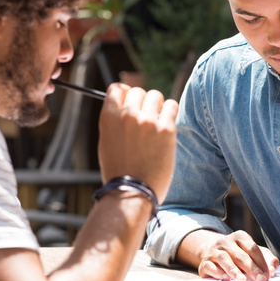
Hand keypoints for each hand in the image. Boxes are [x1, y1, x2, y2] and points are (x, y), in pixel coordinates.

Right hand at [98, 83, 177, 202]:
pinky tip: (167, 125)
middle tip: (146, 119)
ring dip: (157, 106)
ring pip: (156, 96)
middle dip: (143, 102)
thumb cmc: (119, 171)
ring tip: (157, 123)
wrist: (132, 192)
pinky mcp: (166, 129)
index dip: (126, 94)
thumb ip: (116, 121)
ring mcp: (147, 120)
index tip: (131, 103)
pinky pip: (172, 106)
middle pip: (139, 92)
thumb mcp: (107, 142)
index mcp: (109, 117)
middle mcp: (127, 114)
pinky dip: (170, 112)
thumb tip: (127, 105)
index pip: (117, 88)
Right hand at [189, 229, 279, 280]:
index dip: (261, 262)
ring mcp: (214, 251)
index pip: (253, 248)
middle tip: (260, 279)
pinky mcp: (204, 262)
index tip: (268, 274)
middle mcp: (226, 241)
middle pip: (240, 255)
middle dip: (252, 268)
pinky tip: (225, 278)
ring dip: (234, 270)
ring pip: (224, 259)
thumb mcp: (253, 252)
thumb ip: (267, 259)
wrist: (211, 249)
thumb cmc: (237, 253)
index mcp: (240, 236)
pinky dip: (217, 273)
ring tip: (242, 280)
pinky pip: (210, 266)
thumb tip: (273, 269)